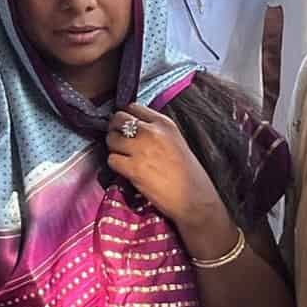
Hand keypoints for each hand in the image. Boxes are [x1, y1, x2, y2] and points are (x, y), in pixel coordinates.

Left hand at [106, 104, 227, 235]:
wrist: (195, 200)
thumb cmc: (189, 174)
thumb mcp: (175, 141)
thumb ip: (156, 131)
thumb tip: (134, 128)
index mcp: (164, 123)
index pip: (133, 107)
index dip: (125, 116)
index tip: (123, 125)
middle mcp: (151, 132)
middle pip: (118, 119)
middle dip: (114, 129)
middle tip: (118, 140)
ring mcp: (141, 150)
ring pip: (111, 139)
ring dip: (113, 148)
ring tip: (122, 156)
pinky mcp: (134, 169)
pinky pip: (112, 160)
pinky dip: (115, 165)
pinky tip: (124, 170)